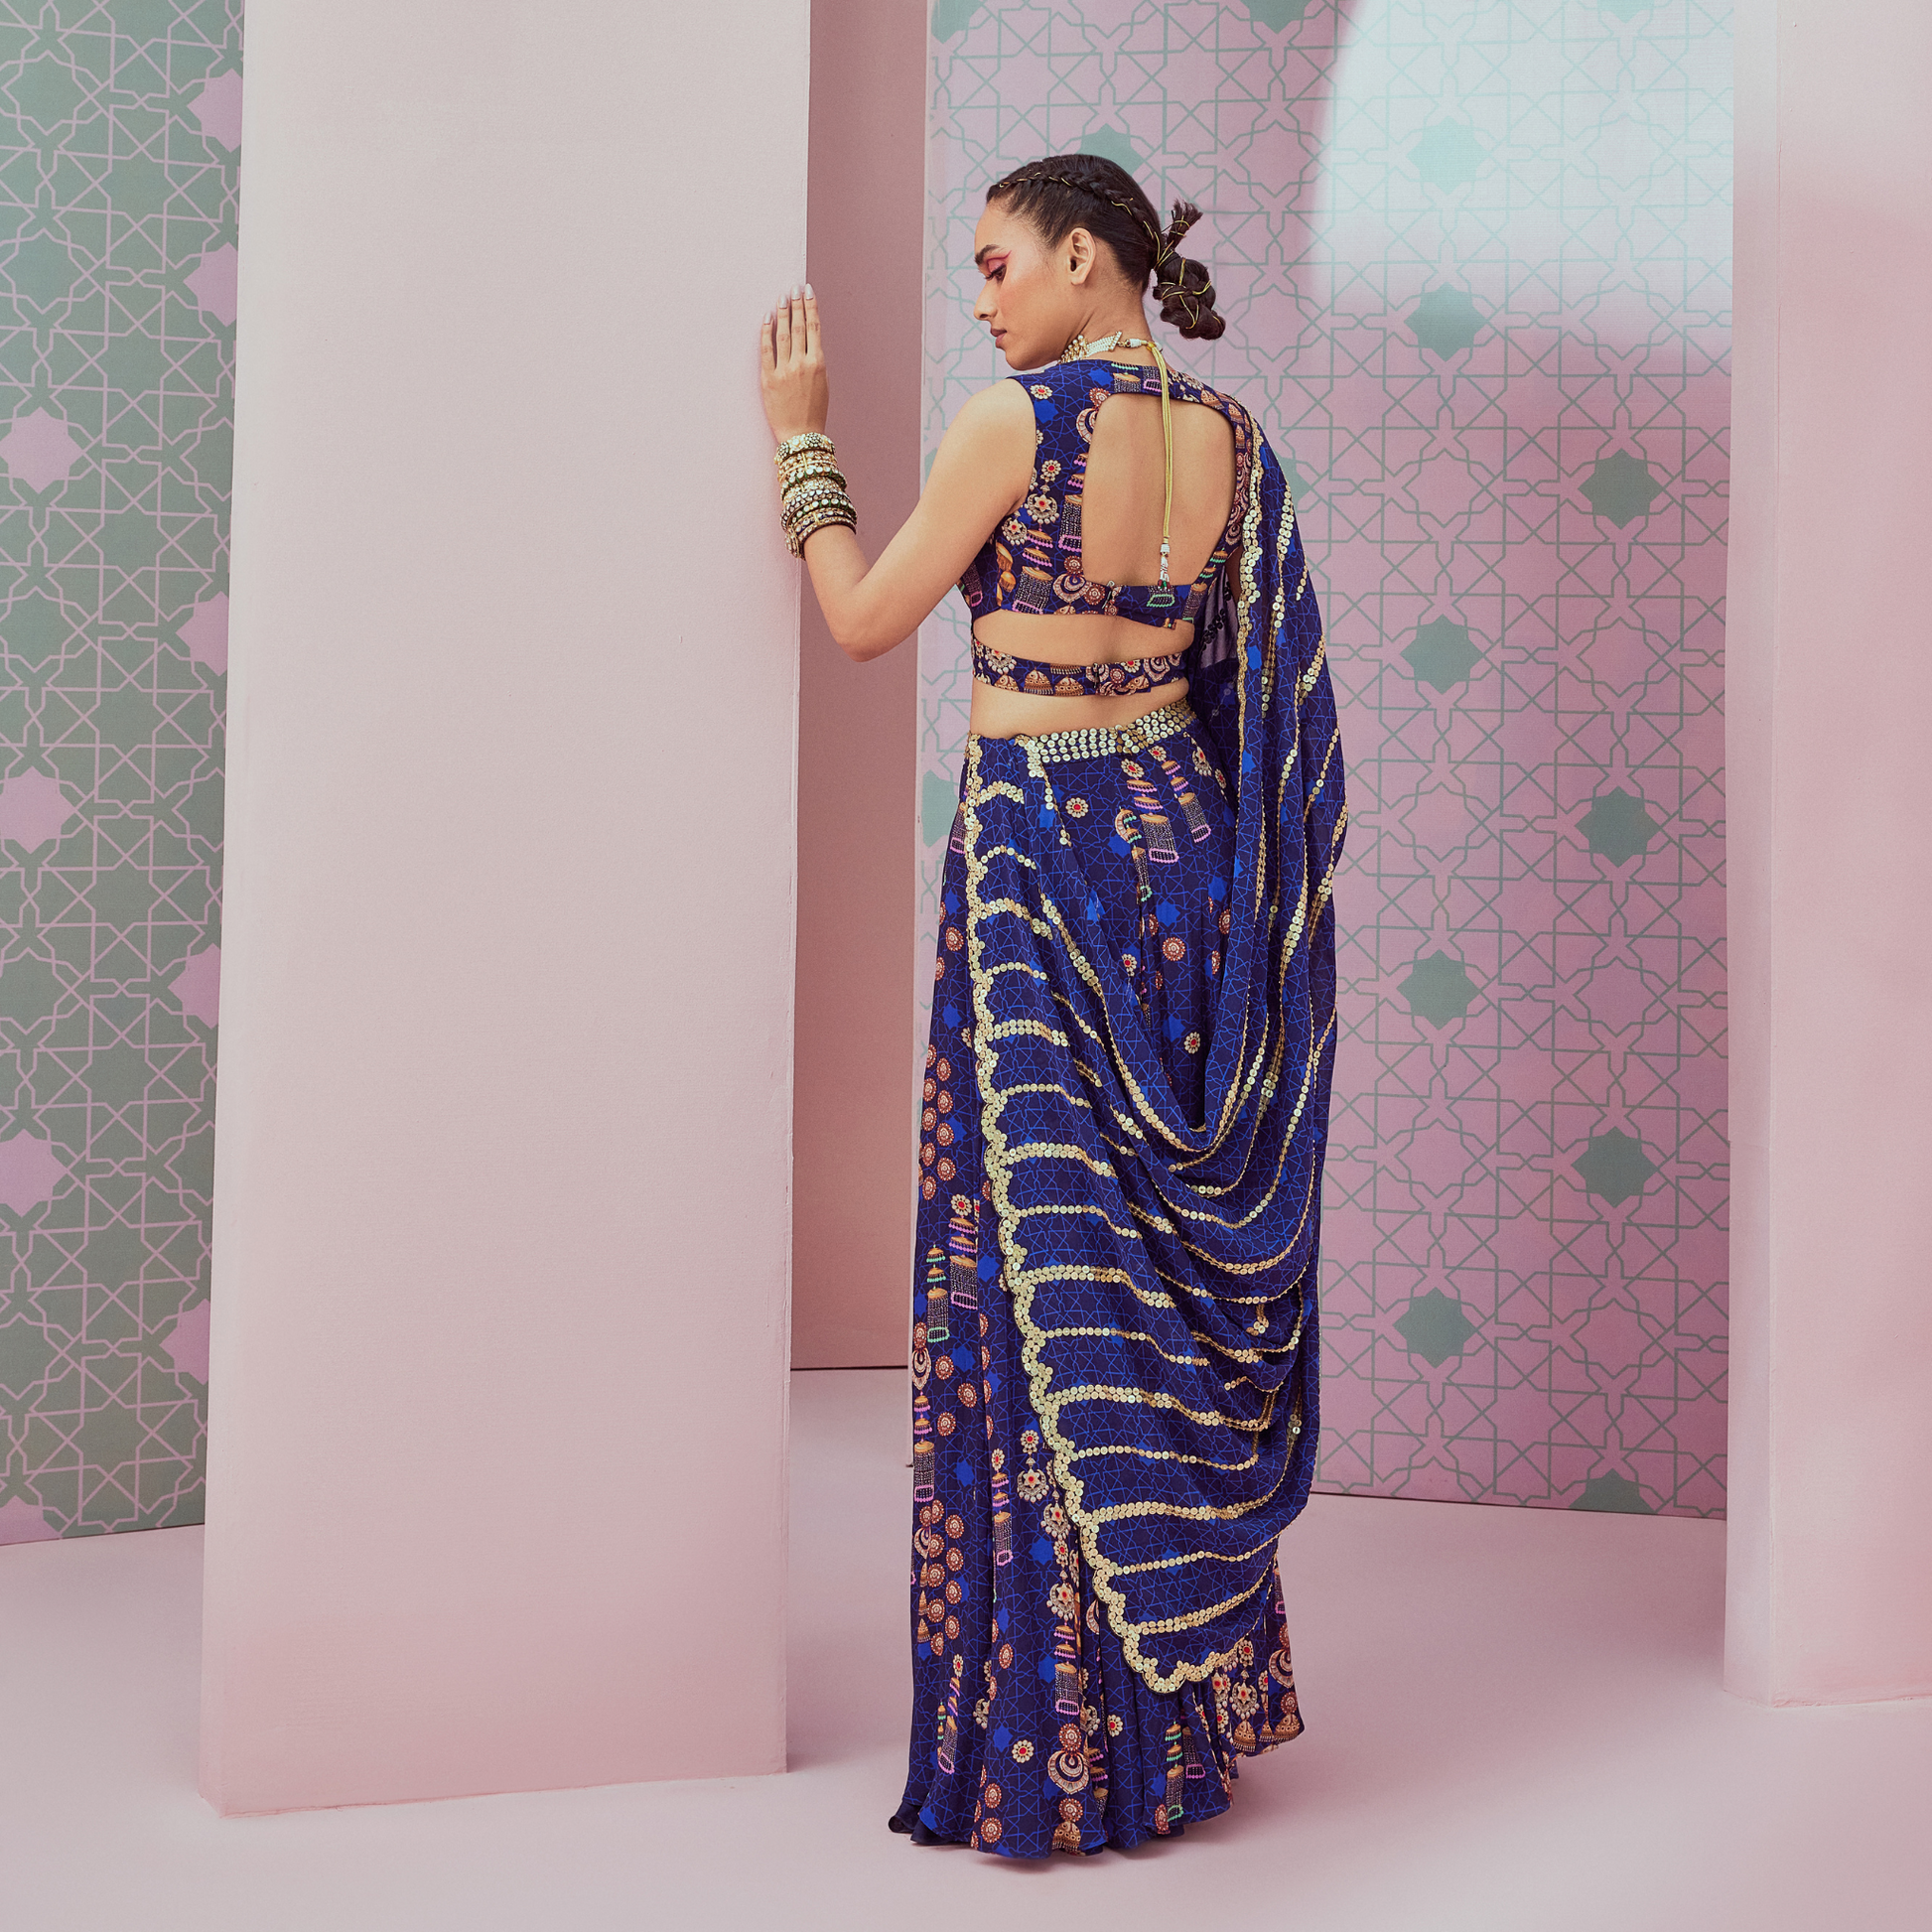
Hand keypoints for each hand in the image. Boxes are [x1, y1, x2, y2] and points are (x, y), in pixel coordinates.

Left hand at [759, 285, 828, 441]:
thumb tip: (807, 341)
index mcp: (818, 364)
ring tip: (782, 298)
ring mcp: (784, 371)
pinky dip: (767, 332)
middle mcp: (802, 364)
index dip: (810, 307)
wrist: (801, 436)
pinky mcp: (769, 379)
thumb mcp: (823, 384)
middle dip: (796, 304)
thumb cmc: (814, 413)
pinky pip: (766, 350)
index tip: (808, 291)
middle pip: (799, 326)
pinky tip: (768, 318)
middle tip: (793, 288)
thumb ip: (815, 361)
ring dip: (782, 313)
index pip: (814, 327)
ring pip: (783, 335)